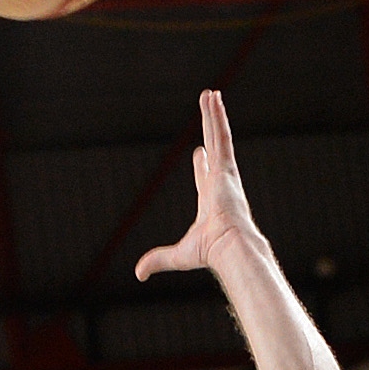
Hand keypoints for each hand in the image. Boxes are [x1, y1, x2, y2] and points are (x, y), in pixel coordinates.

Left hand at [134, 90, 257, 281]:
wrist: (230, 247)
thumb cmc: (211, 252)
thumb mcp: (178, 255)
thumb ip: (158, 259)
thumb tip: (138, 274)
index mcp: (210, 201)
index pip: (204, 178)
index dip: (201, 166)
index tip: (199, 153)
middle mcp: (219, 184)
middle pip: (214, 150)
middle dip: (211, 131)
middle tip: (209, 113)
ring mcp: (224, 173)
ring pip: (218, 136)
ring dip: (213, 115)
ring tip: (210, 95)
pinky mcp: (227, 166)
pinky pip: (221, 135)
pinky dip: (217, 116)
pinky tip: (213, 98)